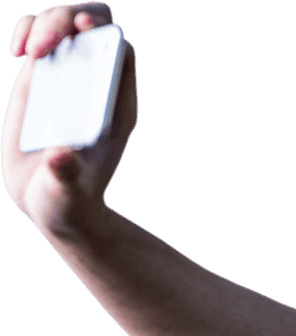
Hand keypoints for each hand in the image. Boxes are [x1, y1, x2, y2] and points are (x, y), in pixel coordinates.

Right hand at [2, 3, 137, 236]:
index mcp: (116, 106)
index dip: (104, 31)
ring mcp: (69, 76)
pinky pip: (39, 34)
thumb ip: (65, 174)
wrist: (49, 200)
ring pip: (64, 22)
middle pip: (94, 24)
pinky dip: (28, 30)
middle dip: (67, 19)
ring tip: (27, 54)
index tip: (81, 30)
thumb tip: (59, 157)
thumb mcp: (67, 190)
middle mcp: (95, 85)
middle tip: (43, 48)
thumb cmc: (67, 198)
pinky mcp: (42, 77)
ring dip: (44, 24)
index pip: (122, 51)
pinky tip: (18, 53)